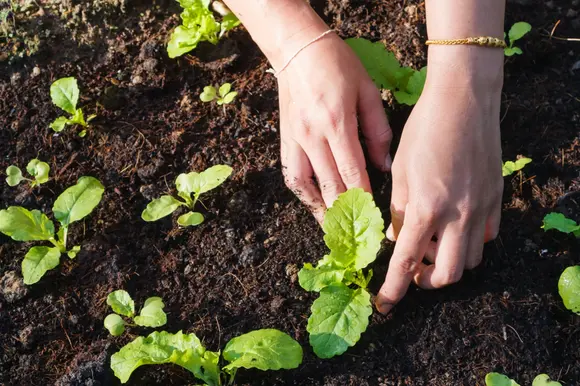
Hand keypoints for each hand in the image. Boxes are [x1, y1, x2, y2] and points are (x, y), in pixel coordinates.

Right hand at [277, 32, 391, 223]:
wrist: (297, 49)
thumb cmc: (337, 64)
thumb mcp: (367, 90)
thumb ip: (377, 130)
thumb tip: (383, 166)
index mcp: (336, 122)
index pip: (351, 170)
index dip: (363, 198)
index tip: (374, 218)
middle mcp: (312, 135)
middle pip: (329, 184)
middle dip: (345, 211)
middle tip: (359, 232)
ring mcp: (294, 139)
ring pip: (305, 185)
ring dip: (319, 209)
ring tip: (333, 227)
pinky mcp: (284, 139)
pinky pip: (291, 174)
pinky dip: (303, 194)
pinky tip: (314, 203)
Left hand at [375, 47, 503, 313]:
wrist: (464, 100)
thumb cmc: (423, 130)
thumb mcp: (399, 171)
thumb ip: (397, 210)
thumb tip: (395, 237)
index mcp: (426, 207)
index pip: (406, 261)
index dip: (394, 289)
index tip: (385, 305)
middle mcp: (458, 215)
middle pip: (448, 275)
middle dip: (427, 281)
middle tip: (413, 269)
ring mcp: (481, 208)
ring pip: (469, 259)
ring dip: (448, 261)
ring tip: (431, 242)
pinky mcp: (496, 199)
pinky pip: (485, 236)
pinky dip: (467, 242)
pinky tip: (454, 225)